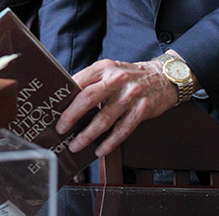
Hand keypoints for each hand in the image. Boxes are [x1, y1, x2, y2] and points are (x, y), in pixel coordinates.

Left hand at [55, 58, 177, 156]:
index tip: (55, 110)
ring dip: (87, 135)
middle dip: (71, 116)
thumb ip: (92, 81)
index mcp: (104, 68)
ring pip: (104, 119)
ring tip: (76, 145)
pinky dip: (109, 143)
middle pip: (88, 99)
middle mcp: (116, 80)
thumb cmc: (130, 76)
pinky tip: (100, 150)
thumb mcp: (110, 70)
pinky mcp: (141, 110)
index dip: (66, 97)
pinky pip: (122, 130)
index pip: (79, 82)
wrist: (163, 77)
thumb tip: (68, 98)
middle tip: (61, 129)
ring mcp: (130, 95)